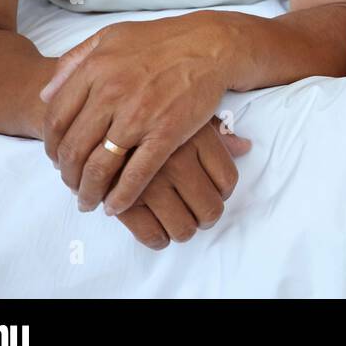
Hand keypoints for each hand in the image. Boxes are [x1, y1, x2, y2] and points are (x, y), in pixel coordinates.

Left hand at [40, 13, 232, 215]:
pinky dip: (122, 196)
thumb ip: (74, 61)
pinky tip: (116, 206)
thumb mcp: (110, 37)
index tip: (56, 159)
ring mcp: (139, 115)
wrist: (210, 45)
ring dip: (89, 191)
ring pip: (100, 166)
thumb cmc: (161, 40)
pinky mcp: (167, 132)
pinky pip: (137, 174)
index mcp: (95, 70)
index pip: (56, 119)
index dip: (50, 145)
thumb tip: (45, 93)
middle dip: (67, 175)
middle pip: (73, 148)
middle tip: (71, 186)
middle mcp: (111, 93)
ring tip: (89, 201)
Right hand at [114, 116, 250, 249]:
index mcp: (197, 139)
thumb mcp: (186, 112)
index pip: (227, 181)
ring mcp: (150, 182)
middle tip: (197, 215)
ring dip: (183, 231)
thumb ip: (218, 131)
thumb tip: (244, 146)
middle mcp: (177, 161)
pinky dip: (157, 239)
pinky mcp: (123, 200)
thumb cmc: (152, 110)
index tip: (215, 194)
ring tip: (178, 224)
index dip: (223, 193)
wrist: (101, 106)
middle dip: (206, 217)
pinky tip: (157, 233)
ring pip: (184, 227)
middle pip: (210, 209)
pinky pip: (151, 234)